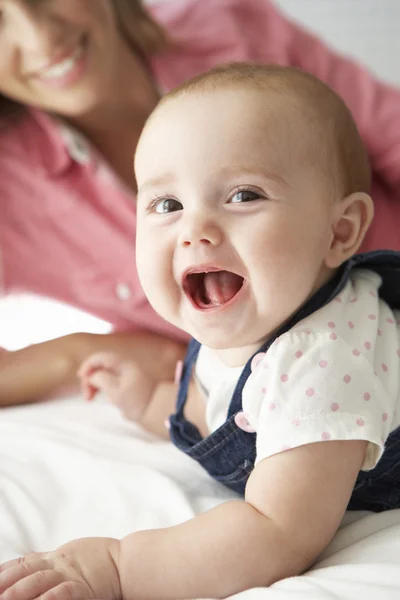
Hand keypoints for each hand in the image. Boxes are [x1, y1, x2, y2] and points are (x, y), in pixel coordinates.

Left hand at [0, 537, 120, 599]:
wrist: (125, 561)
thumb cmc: (97, 560)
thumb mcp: (67, 554)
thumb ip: (46, 558)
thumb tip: (24, 559)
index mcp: (52, 557)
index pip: (20, 563)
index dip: (3, 571)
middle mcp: (57, 565)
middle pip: (25, 570)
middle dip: (5, 582)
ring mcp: (69, 575)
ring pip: (39, 580)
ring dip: (19, 590)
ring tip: (4, 598)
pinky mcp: (83, 587)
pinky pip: (63, 592)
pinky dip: (50, 597)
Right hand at [78, 352, 153, 420]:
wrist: (154, 410)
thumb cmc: (136, 401)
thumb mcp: (116, 391)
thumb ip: (101, 379)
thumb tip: (92, 375)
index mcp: (123, 365)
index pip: (100, 357)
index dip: (88, 365)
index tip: (81, 377)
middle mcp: (123, 367)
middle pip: (100, 366)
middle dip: (90, 378)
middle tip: (87, 396)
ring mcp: (124, 374)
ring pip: (102, 373)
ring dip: (93, 383)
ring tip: (90, 398)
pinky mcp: (124, 383)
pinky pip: (108, 379)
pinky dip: (100, 386)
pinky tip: (99, 397)